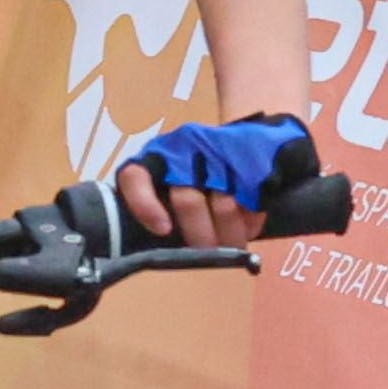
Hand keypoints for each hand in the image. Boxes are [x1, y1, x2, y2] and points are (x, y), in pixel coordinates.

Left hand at [116, 113, 307, 250]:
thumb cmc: (198, 170)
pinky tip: (251, 226)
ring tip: (234, 245)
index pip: (136, 178)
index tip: (163, 230)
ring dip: (230, 232)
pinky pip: (251, 198)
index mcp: (155, 157)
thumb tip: (163, 244)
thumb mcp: (169, 182)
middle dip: (199, 235)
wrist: (248, 134)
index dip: (145, 206)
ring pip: (223, 203)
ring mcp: (219, 151)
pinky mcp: (250, 158)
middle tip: (209, 253)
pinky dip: (251, 219)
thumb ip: (160, 205)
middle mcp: (183, 149)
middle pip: (187, 201)